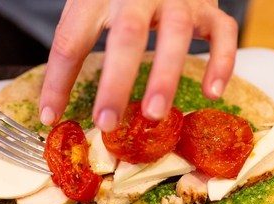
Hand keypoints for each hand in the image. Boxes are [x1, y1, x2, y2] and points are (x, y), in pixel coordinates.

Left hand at [39, 0, 237, 131]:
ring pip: (177, 31)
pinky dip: (222, 61)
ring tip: (154, 114)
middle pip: (126, 35)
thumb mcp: (88, 4)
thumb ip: (74, 42)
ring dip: (165, 76)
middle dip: (117, 81)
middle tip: (108, 122)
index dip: (58, 81)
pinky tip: (212, 92)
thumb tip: (52, 106)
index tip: (50, 116)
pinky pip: (222, 30)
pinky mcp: (207, 4)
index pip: (71, 40)